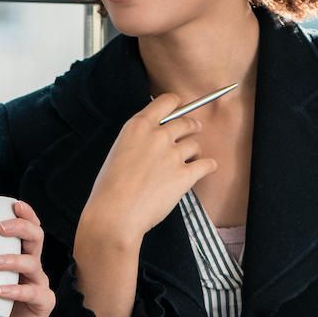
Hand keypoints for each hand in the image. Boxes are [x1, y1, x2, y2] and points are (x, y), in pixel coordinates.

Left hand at [0, 199, 53, 316]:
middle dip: (20, 227)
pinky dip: (15, 290)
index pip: (28, 229)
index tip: (13, 204)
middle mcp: (32, 267)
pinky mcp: (43, 304)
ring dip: (10, 259)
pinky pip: (33, 292)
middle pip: (36, 238)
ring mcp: (39, 284)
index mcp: (19, 257)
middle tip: (0, 228)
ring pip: (32, 263)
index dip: (25, 214)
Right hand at [79, 94, 217, 244]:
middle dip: (191, 126)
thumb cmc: (109, 188)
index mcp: (138, 126)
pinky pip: (207, 164)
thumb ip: (138, 139)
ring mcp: (173, 154)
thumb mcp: (118, 151)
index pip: (166, 101)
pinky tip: (205, 169)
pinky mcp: (185, 175)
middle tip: (192, 131)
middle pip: (186, 121)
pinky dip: (208, 166)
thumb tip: (154, 139)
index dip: (176, 104)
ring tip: (190, 159)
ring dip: (194, 151)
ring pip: (196, 144)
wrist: (115, 214)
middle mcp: (158, 136)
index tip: (179, 108)